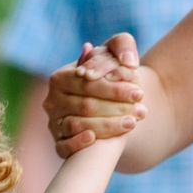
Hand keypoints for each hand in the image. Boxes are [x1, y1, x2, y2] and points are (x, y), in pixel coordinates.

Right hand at [46, 35, 148, 155]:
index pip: (88, 84)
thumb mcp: (116, 53)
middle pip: (85, 105)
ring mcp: (53, 123)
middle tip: (140, 111)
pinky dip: (78, 143)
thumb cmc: (110, 75)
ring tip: (132, 123)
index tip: (139, 93)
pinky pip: (64, 146)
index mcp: (60, 77)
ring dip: (106, 126)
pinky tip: (95, 140)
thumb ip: (123, 45)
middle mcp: (52, 100)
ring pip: (77, 125)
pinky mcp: (58, 143)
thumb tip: (128, 60)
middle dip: (115, 108)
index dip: (114, 89)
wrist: (105, 103)